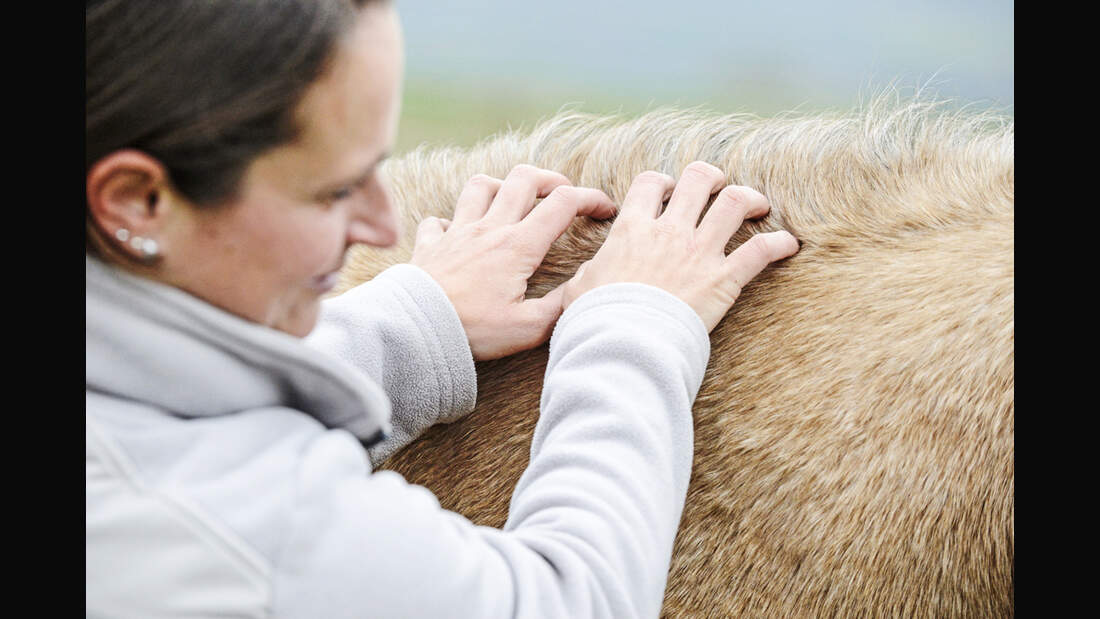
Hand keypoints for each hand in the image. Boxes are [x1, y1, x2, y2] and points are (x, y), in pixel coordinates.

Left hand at [411, 164, 616, 360]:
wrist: (414, 329)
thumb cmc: (472, 330)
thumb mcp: (528, 328)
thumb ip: (561, 305)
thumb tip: (585, 286)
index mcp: (518, 246)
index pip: (563, 204)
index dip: (591, 199)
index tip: (605, 209)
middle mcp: (489, 229)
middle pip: (524, 179)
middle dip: (552, 179)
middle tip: (563, 195)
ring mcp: (457, 232)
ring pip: (481, 185)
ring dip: (502, 186)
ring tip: (513, 202)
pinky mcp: (430, 244)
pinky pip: (438, 219)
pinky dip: (450, 221)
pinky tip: (457, 234)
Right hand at [562, 161, 799, 331]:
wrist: (624, 345)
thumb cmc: (596, 320)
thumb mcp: (577, 291)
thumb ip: (586, 276)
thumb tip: (583, 279)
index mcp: (631, 230)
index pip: (649, 184)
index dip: (662, 181)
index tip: (668, 190)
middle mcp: (669, 232)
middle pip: (698, 180)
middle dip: (711, 178)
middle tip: (718, 187)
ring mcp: (699, 253)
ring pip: (734, 203)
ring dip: (750, 199)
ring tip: (757, 206)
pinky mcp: (723, 280)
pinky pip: (760, 251)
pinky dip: (778, 245)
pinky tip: (789, 245)